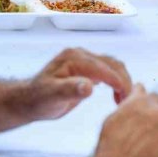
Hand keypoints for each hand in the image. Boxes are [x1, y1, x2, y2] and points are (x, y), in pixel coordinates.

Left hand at [18, 48, 132, 120]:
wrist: (28, 100)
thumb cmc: (38, 100)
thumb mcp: (52, 97)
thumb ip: (70, 90)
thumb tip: (89, 87)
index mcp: (74, 58)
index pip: (103, 67)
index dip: (117, 81)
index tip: (127, 97)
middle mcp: (81, 54)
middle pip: (111, 63)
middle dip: (123, 81)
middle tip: (128, 102)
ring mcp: (84, 60)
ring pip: (112, 66)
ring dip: (122, 81)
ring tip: (124, 100)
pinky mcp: (87, 68)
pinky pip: (108, 70)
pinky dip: (117, 81)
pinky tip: (117, 96)